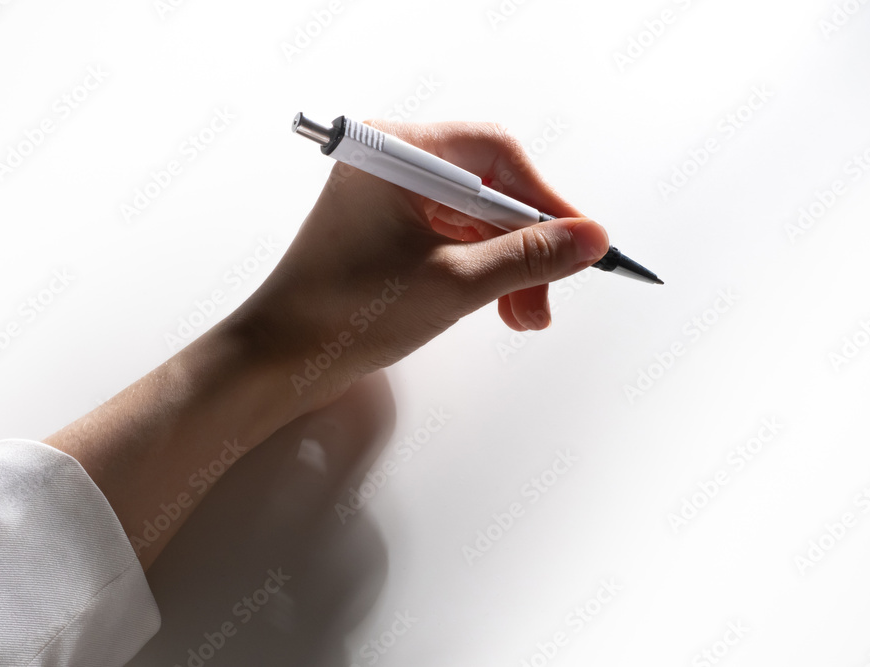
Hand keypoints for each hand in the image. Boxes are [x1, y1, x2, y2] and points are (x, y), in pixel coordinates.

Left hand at [238, 120, 609, 413]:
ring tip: (524, 314)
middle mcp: (391, 163)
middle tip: (548, 293)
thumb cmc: (344, 314)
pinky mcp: (387, 228)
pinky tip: (497, 303)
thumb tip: (589, 238)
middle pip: (489, 188)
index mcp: (397, 152)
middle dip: (526, 244)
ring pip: (475, 218)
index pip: (496, 154)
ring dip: (507, 264)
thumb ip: (529, 257)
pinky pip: (452, 236)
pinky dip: (480, 269)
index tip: (580, 242)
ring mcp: (388, 196)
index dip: (546, 200)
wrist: (280, 359)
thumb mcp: (455, 284)